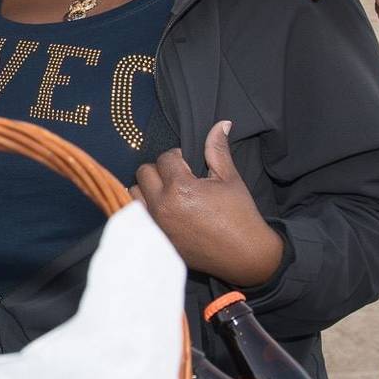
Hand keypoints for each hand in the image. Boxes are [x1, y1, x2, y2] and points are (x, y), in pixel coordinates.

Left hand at [131, 121, 283, 287]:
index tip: (189, 165)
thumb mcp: (230, 179)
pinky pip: (134, 216)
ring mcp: (155, 224)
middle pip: (144, 172)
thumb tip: (222, 123)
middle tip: (178, 178)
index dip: (178, 157)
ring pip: (133, 193)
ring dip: (147, 189)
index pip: (164, 157)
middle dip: (160, 170)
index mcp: (181, 188)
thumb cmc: (240, 215)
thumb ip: (218, 150)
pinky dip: (143, 209)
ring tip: (168, 194)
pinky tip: (161, 209)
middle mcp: (162, 206)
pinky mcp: (154, 239)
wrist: (245, 255)